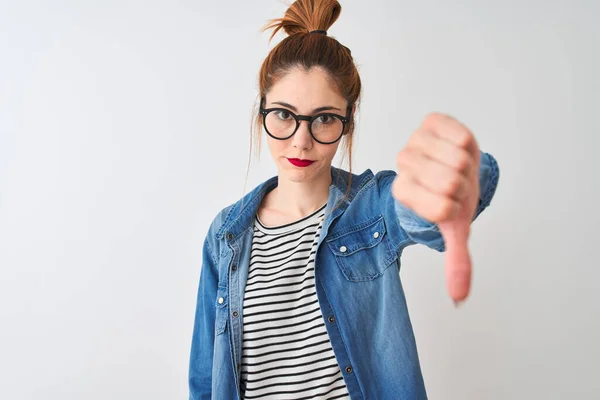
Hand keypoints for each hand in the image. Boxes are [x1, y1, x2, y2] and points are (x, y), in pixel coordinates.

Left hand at [392, 113, 480, 304]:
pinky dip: (467, 143)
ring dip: (467, 166)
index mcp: (403, 193)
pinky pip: (459, 134)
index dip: (457, 207)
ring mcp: (414, 141)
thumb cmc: (452, 198)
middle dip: (464, 187)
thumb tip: (458, 299)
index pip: (442, 208)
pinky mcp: (430, 121)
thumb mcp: (454, 229)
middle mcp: (402, 166)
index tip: (451, 203)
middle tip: (456, 185)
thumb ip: (456, 262)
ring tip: (457, 167)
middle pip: (452, 183)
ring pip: (457, 159)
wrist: (452, 167)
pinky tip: (457, 149)